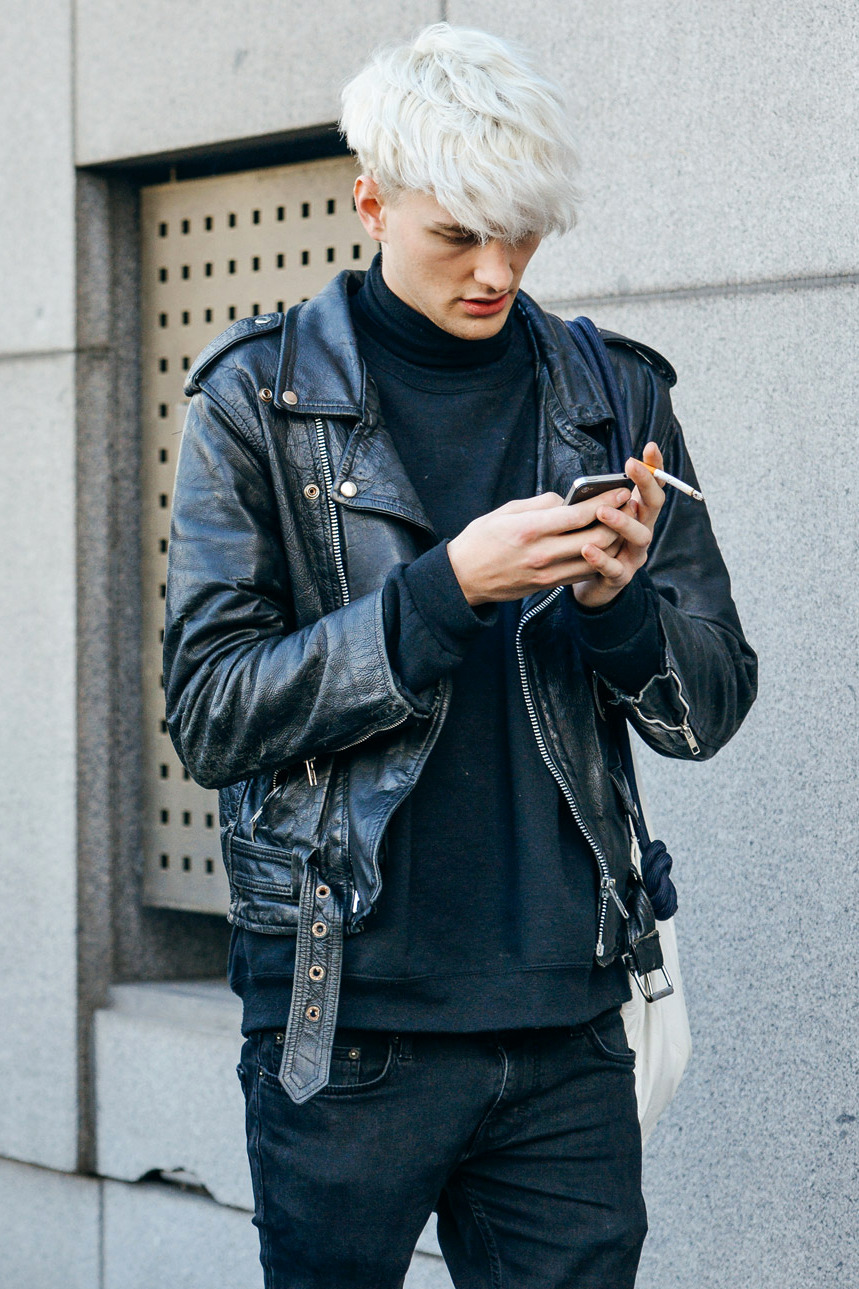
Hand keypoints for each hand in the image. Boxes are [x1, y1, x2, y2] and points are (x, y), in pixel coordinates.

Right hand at [447, 486, 631, 605]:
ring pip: (595, 558)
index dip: (606, 501)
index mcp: (530, 529)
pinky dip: (598, 558)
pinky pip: (582, 572)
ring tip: (621, 525)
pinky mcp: (548, 585)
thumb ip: (541, 504)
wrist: (463, 578)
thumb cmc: (481, 540)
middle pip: (596, 538)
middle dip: (618, 521)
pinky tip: (604, 546)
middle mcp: (542, 553)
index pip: (580, 514)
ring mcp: (548, 573)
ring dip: (613, 541)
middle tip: (628, 507)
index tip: (621, 491)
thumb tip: (567, 500)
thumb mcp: (506, 511)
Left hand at [572, 442, 666, 608]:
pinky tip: (587, 548)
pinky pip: (614, 568)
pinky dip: (601, 558)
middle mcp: (641, 533)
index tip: (650, 447)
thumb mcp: (596, 519)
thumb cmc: (593, 545)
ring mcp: (633, 556)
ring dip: (623, 521)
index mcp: (637, 516)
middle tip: (631, 465)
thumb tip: (588, 483)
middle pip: (653, 506)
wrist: (590, 586)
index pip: (652, 487)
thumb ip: (598, 501)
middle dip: (646, 483)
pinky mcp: (619, 578)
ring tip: (602, 512)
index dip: (655, 468)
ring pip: (640, 537)